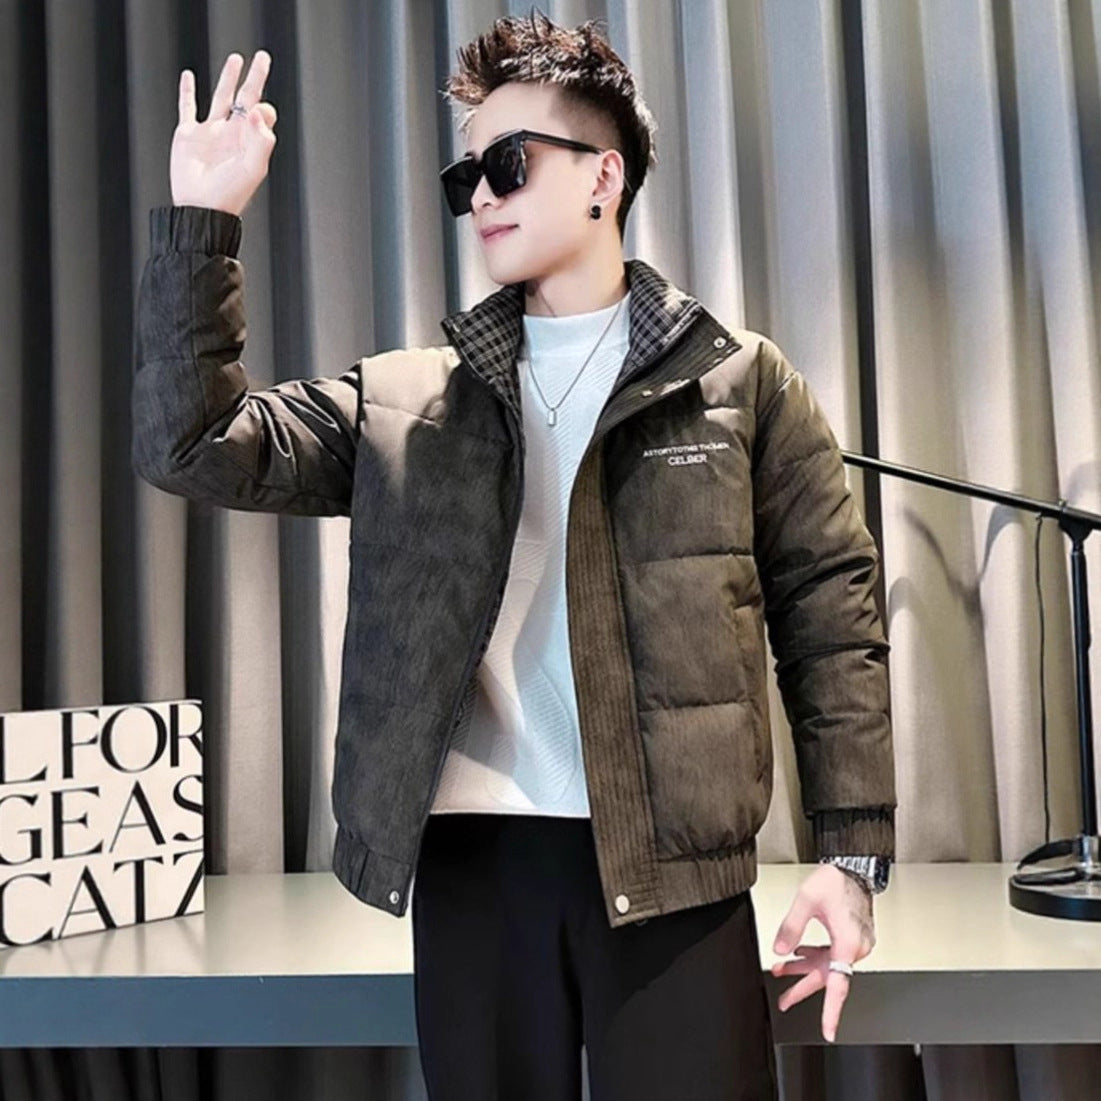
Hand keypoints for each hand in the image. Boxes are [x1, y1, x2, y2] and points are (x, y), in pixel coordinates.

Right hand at [170, 51, 277, 215]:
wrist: (202, 207)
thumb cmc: (230, 193)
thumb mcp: (254, 168)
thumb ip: (261, 139)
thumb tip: (254, 109)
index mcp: (250, 140)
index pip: (262, 112)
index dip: (262, 107)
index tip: (254, 112)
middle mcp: (232, 133)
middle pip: (245, 97)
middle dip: (255, 78)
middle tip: (262, 57)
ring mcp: (210, 132)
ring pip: (221, 97)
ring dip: (228, 78)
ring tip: (236, 59)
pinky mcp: (188, 134)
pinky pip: (187, 107)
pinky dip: (187, 91)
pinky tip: (189, 76)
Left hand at [769, 864, 875, 1043]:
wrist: (854, 868)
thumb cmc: (836, 881)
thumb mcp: (806, 899)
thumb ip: (791, 926)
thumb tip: (780, 950)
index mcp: (847, 943)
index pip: (838, 985)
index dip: (831, 1011)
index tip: (828, 1030)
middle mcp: (855, 948)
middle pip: (827, 978)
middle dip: (802, 988)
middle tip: (784, 1001)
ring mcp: (855, 944)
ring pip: (827, 966)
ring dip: (804, 968)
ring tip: (781, 971)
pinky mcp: (851, 938)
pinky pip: (831, 955)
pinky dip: (813, 955)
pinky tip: (798, 952)